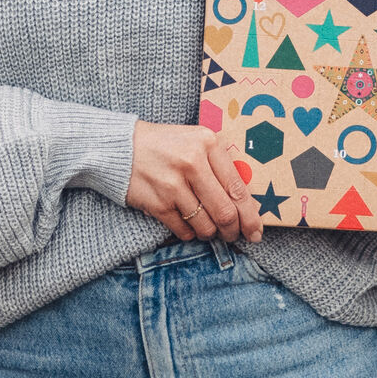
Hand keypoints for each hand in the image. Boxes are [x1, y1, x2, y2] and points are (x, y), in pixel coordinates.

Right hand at [126, 120, 262, 242]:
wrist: (120, 148)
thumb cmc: (165, 145)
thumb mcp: (196, 141)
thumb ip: (220, 164)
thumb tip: (245, 202)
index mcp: (208, 143)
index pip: (237, 187)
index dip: (250, 214)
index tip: (256, 230)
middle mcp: (192, 162)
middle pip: (225, 211)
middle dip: (233, 230)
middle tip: (234, 235)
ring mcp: (173, 185)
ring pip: (205, 225)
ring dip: (210, 233)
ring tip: (209, 229)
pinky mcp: (157, 203)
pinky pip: (184, 231)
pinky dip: (190, 234)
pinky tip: (188, 226)